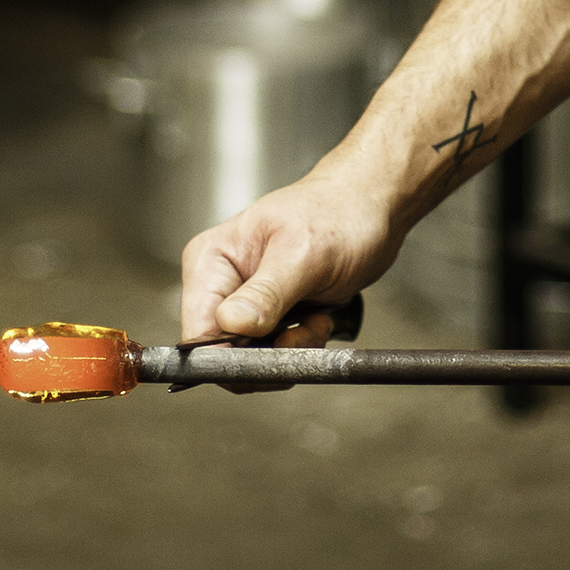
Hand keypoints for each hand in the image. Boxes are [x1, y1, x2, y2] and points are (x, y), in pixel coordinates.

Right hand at [179, 167, 401, 342]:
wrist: (371, 210)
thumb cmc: (338, 214)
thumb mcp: (303, 254)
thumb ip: (266, 293)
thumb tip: (231, 325)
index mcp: (211, 262)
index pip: (198, 333)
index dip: (231, 354)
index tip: (273, 351)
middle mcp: (221, 284)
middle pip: (224, 353)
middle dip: (269, 353)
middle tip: (306, 330)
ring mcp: (245, 302)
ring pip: (253, 359)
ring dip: (291, 350)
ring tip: (316, 319)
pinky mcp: (269, 316)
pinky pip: (275, 354)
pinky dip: (301, 347)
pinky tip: (318, 319)